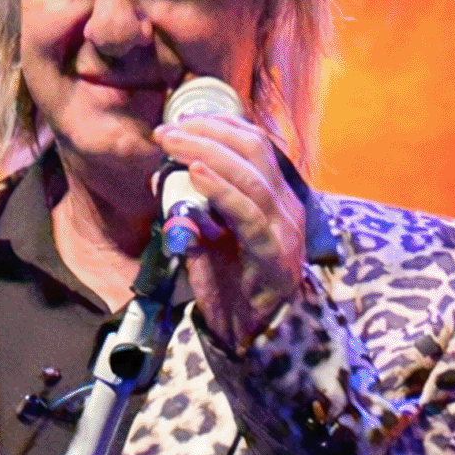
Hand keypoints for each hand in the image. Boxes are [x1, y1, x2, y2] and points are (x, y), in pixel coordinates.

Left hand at [156, 111, 305, 349]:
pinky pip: (248, 213)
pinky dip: (220, 188)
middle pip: (255, 150)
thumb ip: (198, 206)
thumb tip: (167, 176)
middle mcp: (287, 207)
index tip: (181, 119)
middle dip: (209, 132)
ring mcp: (284, 230)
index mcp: (276, 198)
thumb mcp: (210, 234)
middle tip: (167, 131)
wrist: (245, 335)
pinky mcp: (273, 253)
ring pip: (252, 176)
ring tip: (172, 143)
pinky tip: (195, 172)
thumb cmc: (229, 282)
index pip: (255, 145)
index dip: (219, 125)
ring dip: (207, 152)